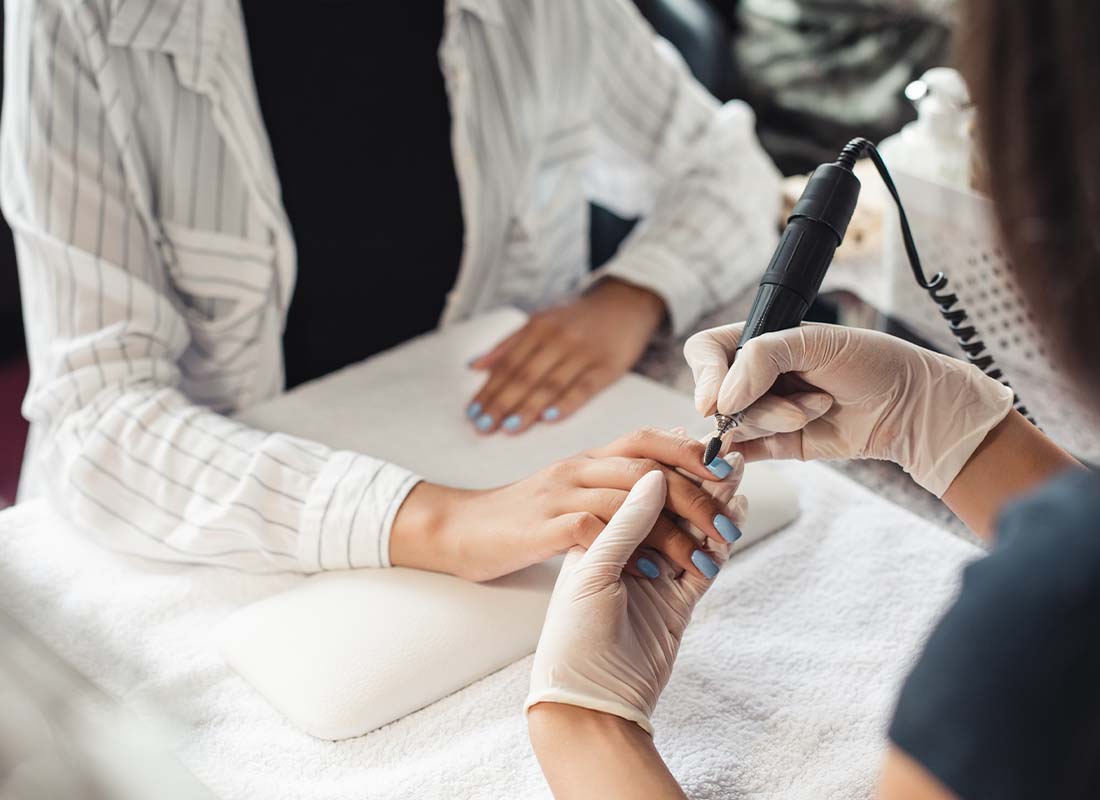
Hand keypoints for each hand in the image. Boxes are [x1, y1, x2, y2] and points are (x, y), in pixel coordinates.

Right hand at [390, 428, 744, 581]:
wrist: (459, 531)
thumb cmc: (522, 518)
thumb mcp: (571, 492)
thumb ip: (613, 487)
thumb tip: (666, 486)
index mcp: (588, 459)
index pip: (647, 439)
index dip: (691, 452)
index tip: (729, 474)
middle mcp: (577, 469)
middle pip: (649, 468)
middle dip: (696, 496)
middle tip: (726, 529)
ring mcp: (559, 495)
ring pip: (630, 500)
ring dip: (675, 532)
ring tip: (704, 560)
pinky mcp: (543, 527)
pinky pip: (597, 531)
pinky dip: (633, 552)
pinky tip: (655, 575)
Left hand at [465, 279, 665, 433]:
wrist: (627, 302)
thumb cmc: (578, 319)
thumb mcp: (541, 321)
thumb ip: (508, 344)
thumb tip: (474, 366)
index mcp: (538, 327)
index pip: (508, 364)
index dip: (489, 390)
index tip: (472, 413)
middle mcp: (558, 338)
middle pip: (524, 376)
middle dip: (501, 403)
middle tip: (483, 426)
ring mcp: (583, 352)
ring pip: (550, 384)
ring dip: (526, 408)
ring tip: (508, 428)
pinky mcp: (608, 366)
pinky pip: (584, 389)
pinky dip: (566, 403)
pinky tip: (549, 419)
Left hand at [525, 470, 731, 734]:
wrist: (588, 700)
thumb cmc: (574, 635)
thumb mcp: (593, 571)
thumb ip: (626, 523)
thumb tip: (656, 475)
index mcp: (599, 537)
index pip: (637, 493)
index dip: (666, 469)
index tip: (691, 447)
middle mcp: (628, 553)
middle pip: (669, 509)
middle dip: (697, 484)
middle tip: (727, 458)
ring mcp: (656, 577)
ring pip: (691, 534)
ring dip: (714, 509)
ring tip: (736, 480)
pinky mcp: (678, 604)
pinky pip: (705, 566)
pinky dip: (720, 544)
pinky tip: (736, 520)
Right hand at [683, 322, 1014, 495]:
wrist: (911, 405)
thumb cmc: (871, 361)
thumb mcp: (814, 343)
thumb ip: (759, 359)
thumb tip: (718, 400)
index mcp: (759, 340)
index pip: (705, 352)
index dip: (704, 375)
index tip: (716, 403)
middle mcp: (755, 376)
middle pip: (717, 396)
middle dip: (755, 404)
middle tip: (794, 405)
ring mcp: (764, 410)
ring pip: (735, 426)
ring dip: (776, 421)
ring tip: (818, 408)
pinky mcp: (777, 444)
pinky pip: (746, 452)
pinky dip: (754, 451)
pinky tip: (788, 437)